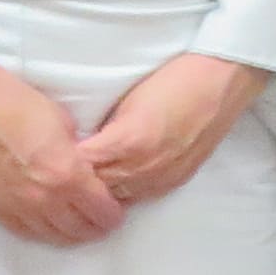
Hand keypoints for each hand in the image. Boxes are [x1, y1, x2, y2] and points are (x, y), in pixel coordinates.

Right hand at [0, 61, 123, 246]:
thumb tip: (89, 170)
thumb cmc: (18, 105)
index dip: (113, 214)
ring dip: (69, 233)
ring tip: (77, 225)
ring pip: (52, 236)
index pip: (101, 211)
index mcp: (66, 174)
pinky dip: (41, 230)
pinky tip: (49, 224)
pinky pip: (24, 232)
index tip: (115, 212)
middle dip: (95, 227)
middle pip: (79, 229)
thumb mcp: (66, 124)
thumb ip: (80, 154)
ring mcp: (16, 205)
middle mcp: (42, 197)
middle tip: (100, 221)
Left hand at [72, 52, 267, 208]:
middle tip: (64, 171)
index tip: (52, 155)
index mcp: (129, 141)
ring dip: (101, 188)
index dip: (64, 161)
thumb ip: (105, 125)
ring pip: (117, 197)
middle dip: (79, 180)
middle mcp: (145, 166)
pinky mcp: (177, 179)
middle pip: (97, 187)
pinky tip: (115, 180)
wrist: (223, 78)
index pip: (81, 165)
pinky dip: (123, 190)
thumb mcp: (129, 97)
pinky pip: (140, 196)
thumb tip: (83, 143)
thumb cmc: (176, 77)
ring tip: (86, 178)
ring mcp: (163, 177)